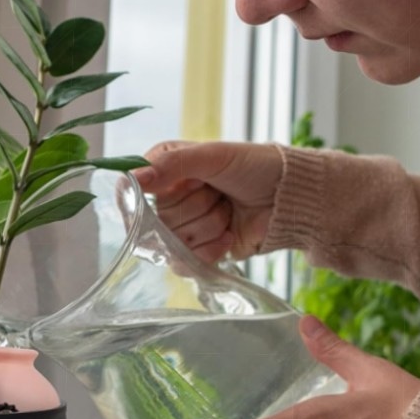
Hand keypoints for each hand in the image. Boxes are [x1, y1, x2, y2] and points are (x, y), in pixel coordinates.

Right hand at [132, 140, 283, 261]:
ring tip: (228, 209)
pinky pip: (186, 262)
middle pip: (157, 220)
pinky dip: (212, 249)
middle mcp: (169, 198)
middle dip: (197, 207)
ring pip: (174, 242)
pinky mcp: (198, 251)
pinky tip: (229, 234)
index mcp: (164, 168)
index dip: (153, 194)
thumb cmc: (254, 166)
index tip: (186, 186)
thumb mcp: (213, 155)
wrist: (287, 197)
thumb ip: (172, 165)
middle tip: (219, 192)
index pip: (132, 190)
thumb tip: (134, 178)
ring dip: (210, 225)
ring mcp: (183, 227)